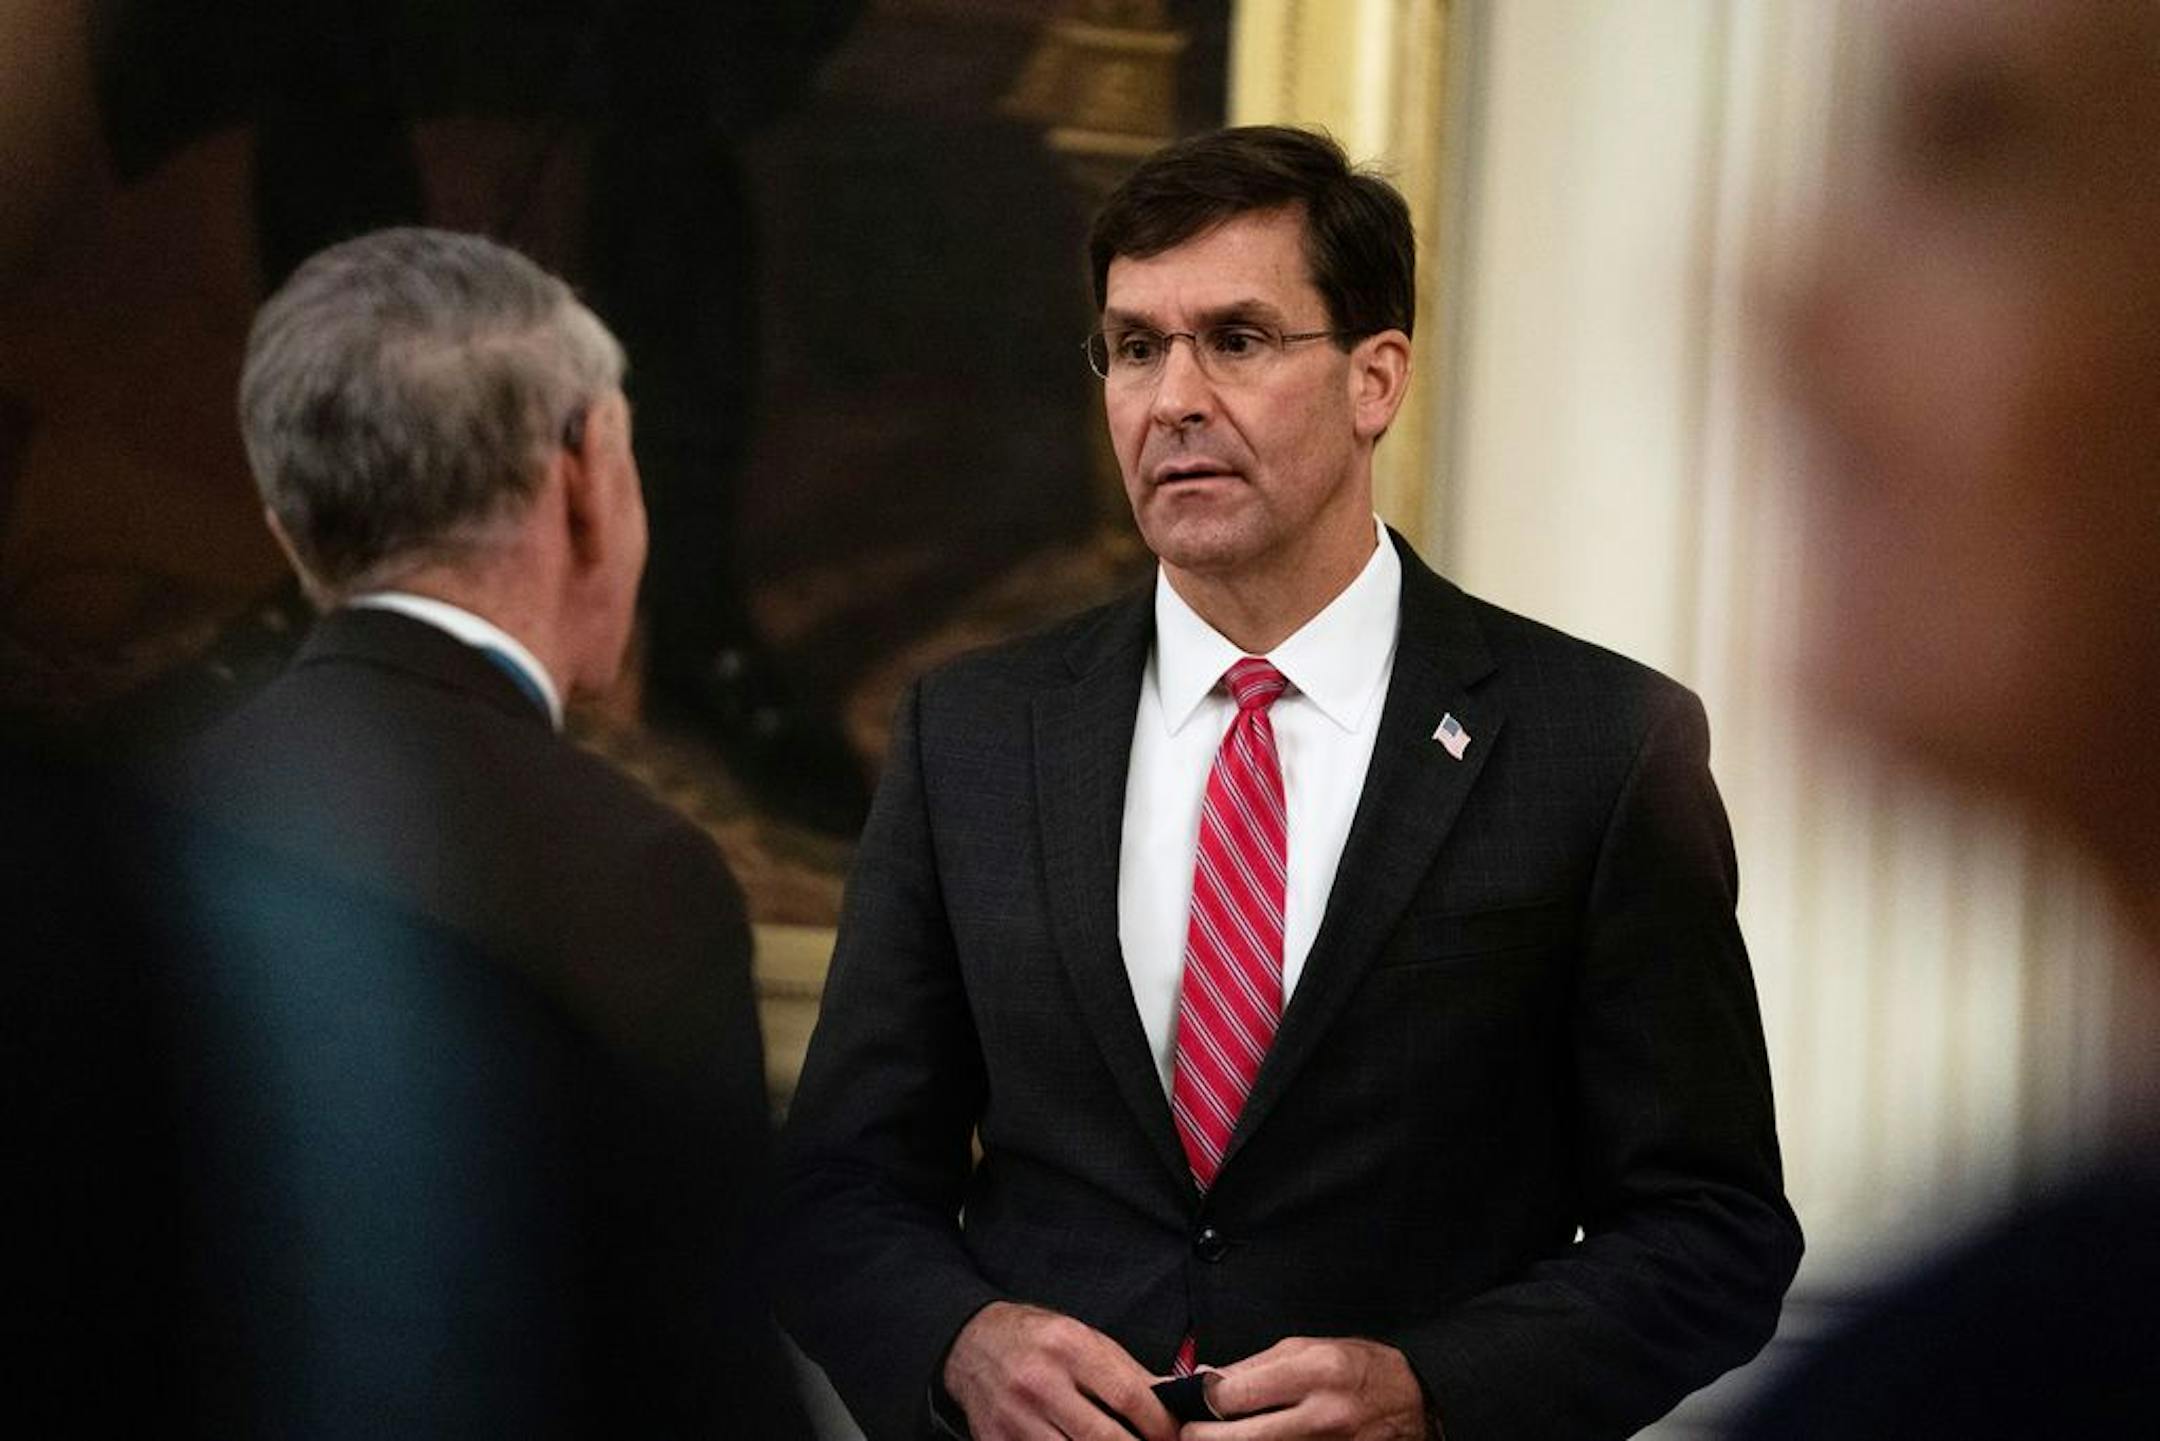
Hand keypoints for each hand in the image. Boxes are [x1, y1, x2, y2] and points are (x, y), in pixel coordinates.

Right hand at [941, 1301, 1179, 1440]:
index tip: (1173, 1436)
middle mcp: (1040, 1383)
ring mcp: (1016, 1419)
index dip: (1159, 1424)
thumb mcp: (1085, 1339)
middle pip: (1105, 1438)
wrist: (972, 1344)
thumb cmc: (1035, 1339)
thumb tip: (1176, 1397)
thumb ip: (1130, 1372)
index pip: (1128, 1396)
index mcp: (1068, 1347)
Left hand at [1186, 1337, 1430, 1439]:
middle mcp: (1320, 1416)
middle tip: (1189, 1434)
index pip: (1234, 1396)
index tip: (1190, 1404)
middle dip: (1203, 1438)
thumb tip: (1206, 1380)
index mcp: (1312, 1373)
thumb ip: (1253, 1367)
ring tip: (1221, 1437)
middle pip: (1239, 1439)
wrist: (1414, 1402)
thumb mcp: (1307, 1349)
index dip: (1202, 1403)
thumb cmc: (1359, 1369)